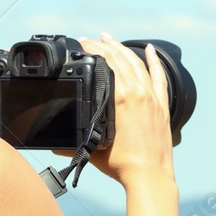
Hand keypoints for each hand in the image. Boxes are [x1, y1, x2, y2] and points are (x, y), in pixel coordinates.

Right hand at [65, 33, 173, 185]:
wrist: (150, 177)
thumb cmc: (123, 165)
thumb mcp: (93, 148)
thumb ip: (73, 143)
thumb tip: (54, 146)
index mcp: (122, 98)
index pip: (106, 62)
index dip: (93, 49)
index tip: (83, 42)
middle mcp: (139, 93)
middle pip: (121, 59)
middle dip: (105, 45)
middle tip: (93, 39)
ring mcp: (152, 98)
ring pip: (138, 64)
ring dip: (124, 49)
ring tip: (111, 39)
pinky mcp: (162, 106)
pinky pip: (160, 77)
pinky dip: (154, 62)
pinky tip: (150, 50)